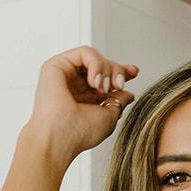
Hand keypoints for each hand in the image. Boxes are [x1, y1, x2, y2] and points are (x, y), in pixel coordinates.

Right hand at [25, 45, 138, 165]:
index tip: (134, 72)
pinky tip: (95, 81)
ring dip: (106, 69)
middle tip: (118, 85)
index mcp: (86, 97)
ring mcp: (65, 75)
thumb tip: (128, 93)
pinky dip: (96, 63)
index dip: (121, 72)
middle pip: (103, 64)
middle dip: (116, 71)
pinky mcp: (56, 66)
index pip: (105, 78)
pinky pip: (84, 52)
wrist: (61, 138)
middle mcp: (75, 85)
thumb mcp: (108, 117)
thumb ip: (118, 102)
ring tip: (103, 88)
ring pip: (95, 57)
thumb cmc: (80, 134)